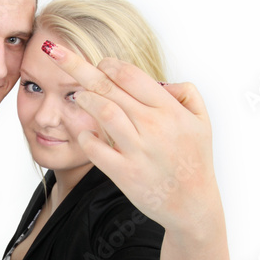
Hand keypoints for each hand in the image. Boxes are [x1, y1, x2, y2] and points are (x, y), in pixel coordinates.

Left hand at [42, 42, 219, 231]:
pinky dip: (85, 136)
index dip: (109, 64)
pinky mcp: (125, 173)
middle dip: (78, 68)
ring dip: (83, 99)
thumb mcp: (202, 121)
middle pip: (108, 87)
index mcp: (169, 110)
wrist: (193, 205)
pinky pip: (95, 149)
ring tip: (76, 96)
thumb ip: (185, 93)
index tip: (99, 63)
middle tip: (57, 54)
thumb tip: (159, 81)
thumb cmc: (195, 161)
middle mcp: (153, 126)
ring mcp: (138, 150)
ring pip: (101, 111)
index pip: (130, 75)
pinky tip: (83, 132)